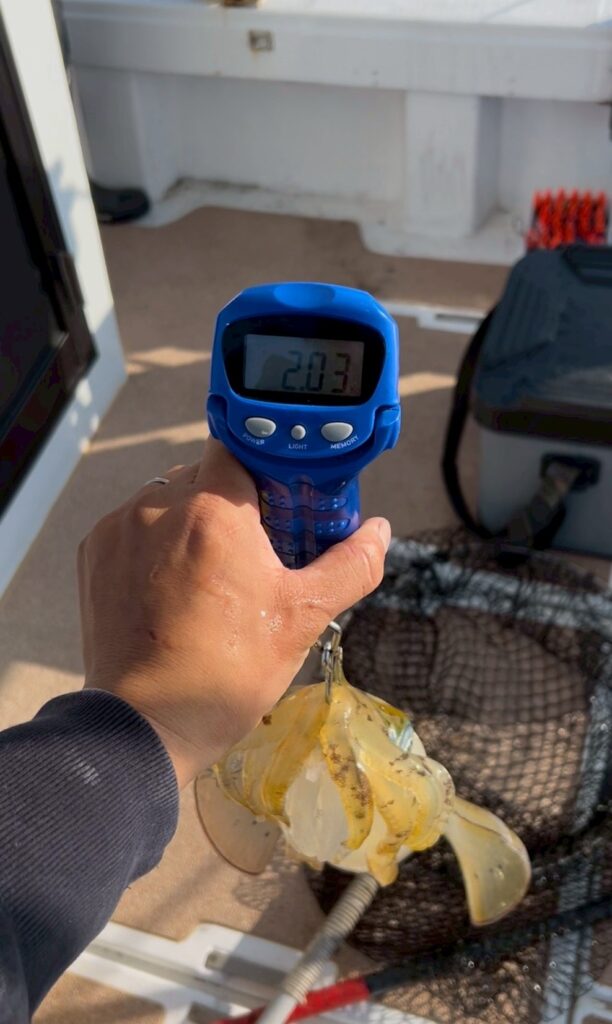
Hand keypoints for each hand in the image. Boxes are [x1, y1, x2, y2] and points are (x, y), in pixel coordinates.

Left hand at [78, 440, 390, 786]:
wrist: (145, 726)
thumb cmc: (228, 671)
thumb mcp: (302, 617)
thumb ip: (349, 565)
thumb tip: (380, 531)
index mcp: (213, 508)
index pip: (242, 447)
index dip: (266, 472)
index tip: (282, 506)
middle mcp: (158, 504)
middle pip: (205, 476)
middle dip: (232, 504)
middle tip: (255, 553)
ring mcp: (119, 528)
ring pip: (167, 501)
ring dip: (191, 524)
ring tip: (210, 579)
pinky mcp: (94, 554)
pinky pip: (134, 528)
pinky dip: (156, 546)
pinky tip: (173, 591)